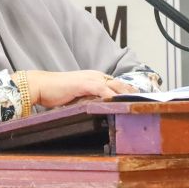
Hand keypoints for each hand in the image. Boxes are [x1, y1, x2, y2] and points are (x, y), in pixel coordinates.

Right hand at [15, 70, 137, 108]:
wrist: (41, 86)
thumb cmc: (57, 93)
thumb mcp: (78, 98)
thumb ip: (91, 101)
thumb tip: (102, 111)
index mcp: (96, 78)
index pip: (118, 85)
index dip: (130, 93)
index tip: (141, 102)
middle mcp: (96, 76)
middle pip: (121, 85)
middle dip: (134, 95)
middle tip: (147, 105)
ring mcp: (91, 78)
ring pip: (116, 86)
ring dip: (128, 96)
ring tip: (139, 105)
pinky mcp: (85, 83)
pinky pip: (103, 90)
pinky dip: (113, 96)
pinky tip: (120, 103)